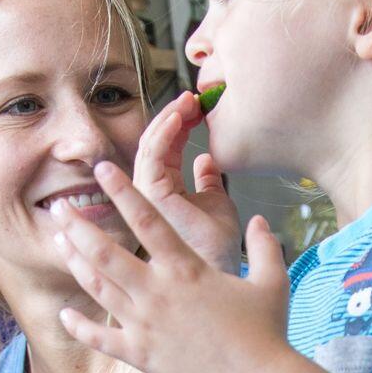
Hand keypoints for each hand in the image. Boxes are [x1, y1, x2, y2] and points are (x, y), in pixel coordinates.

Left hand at [54, 162, 290, 372]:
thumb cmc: (266, 331)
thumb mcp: (272, 281)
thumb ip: (263, 247)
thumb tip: (259, 220)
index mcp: (186, 269)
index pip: (147, 220)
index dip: (123, 191)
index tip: (103, 168)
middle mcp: (158, 292)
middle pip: (105, 252)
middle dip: (78, 226)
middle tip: (59, 207)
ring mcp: (144, 325)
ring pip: (97, 287)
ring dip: (74, 262)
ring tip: (58, 242)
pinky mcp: (140, 355)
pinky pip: (100, 338)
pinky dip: (79, 326)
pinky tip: (64, 313)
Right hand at [131, 90, 240, 271]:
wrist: (223, 275)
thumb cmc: (220, 252)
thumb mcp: (218, 207)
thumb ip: (210, 183)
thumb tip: (207, 159)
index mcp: (166, 195)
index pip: (165, 150)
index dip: (179, 125)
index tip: (199, 106)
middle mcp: (151, 196)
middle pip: (153, 145)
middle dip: (171, 117)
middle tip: (193, 97)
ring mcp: (148, 197)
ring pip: (149, 147)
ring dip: (168, 119)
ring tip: (188, 101)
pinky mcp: (151, 199)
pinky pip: (152, 157)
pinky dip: (164, 132)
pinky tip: (180, 118)